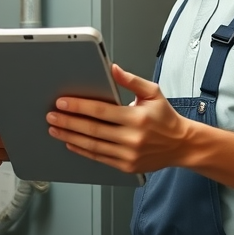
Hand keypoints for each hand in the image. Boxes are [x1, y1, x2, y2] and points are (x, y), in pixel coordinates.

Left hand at [45, 64, 188, 173]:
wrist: (181, 145)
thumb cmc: (166, 117)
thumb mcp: (153, 93)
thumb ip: (131, 80)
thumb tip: (112, 68)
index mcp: (137, 118)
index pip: (101, 111)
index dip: (79, 107)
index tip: (62, 102)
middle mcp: (132, 138)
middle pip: (92, 130)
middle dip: (68, 122)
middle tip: (51, 116)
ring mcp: (128, 155)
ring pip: (92, 146)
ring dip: (70, 137)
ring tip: (55, 129)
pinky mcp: (126, 166)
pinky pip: (99, 158)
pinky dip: (82, 150)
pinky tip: (71, 142)